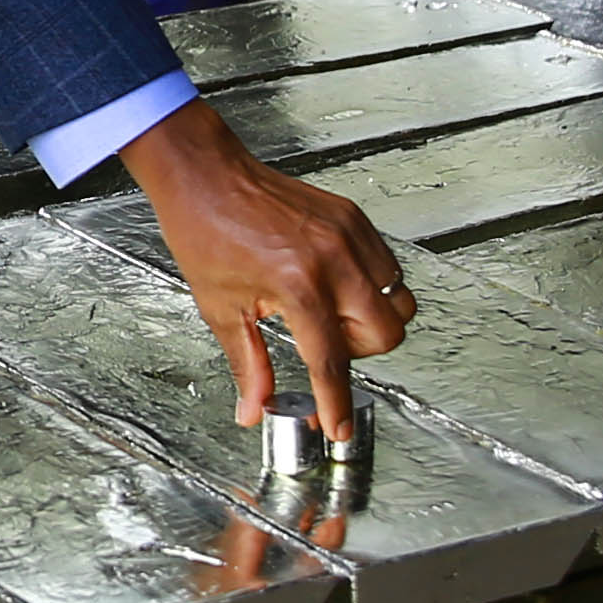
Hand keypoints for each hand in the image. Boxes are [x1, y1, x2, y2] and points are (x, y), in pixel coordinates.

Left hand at [112, 100, 413, 441]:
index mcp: (298, 286)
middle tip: (323, 343)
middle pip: (387, 333)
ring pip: (398, 299)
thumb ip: (249, 364)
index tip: (338, 427)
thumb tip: (254, 408)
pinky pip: (387, 265)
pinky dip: (371, 286)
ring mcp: (348, 234)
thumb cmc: (205, 231)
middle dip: (361, 352)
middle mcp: (333, 259)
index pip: (331, 360)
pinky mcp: (353, 217)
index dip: (335, 402)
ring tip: (328, 311)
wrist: (205, 175)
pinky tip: (333, 284)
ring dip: (372, 319)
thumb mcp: (221, 309)